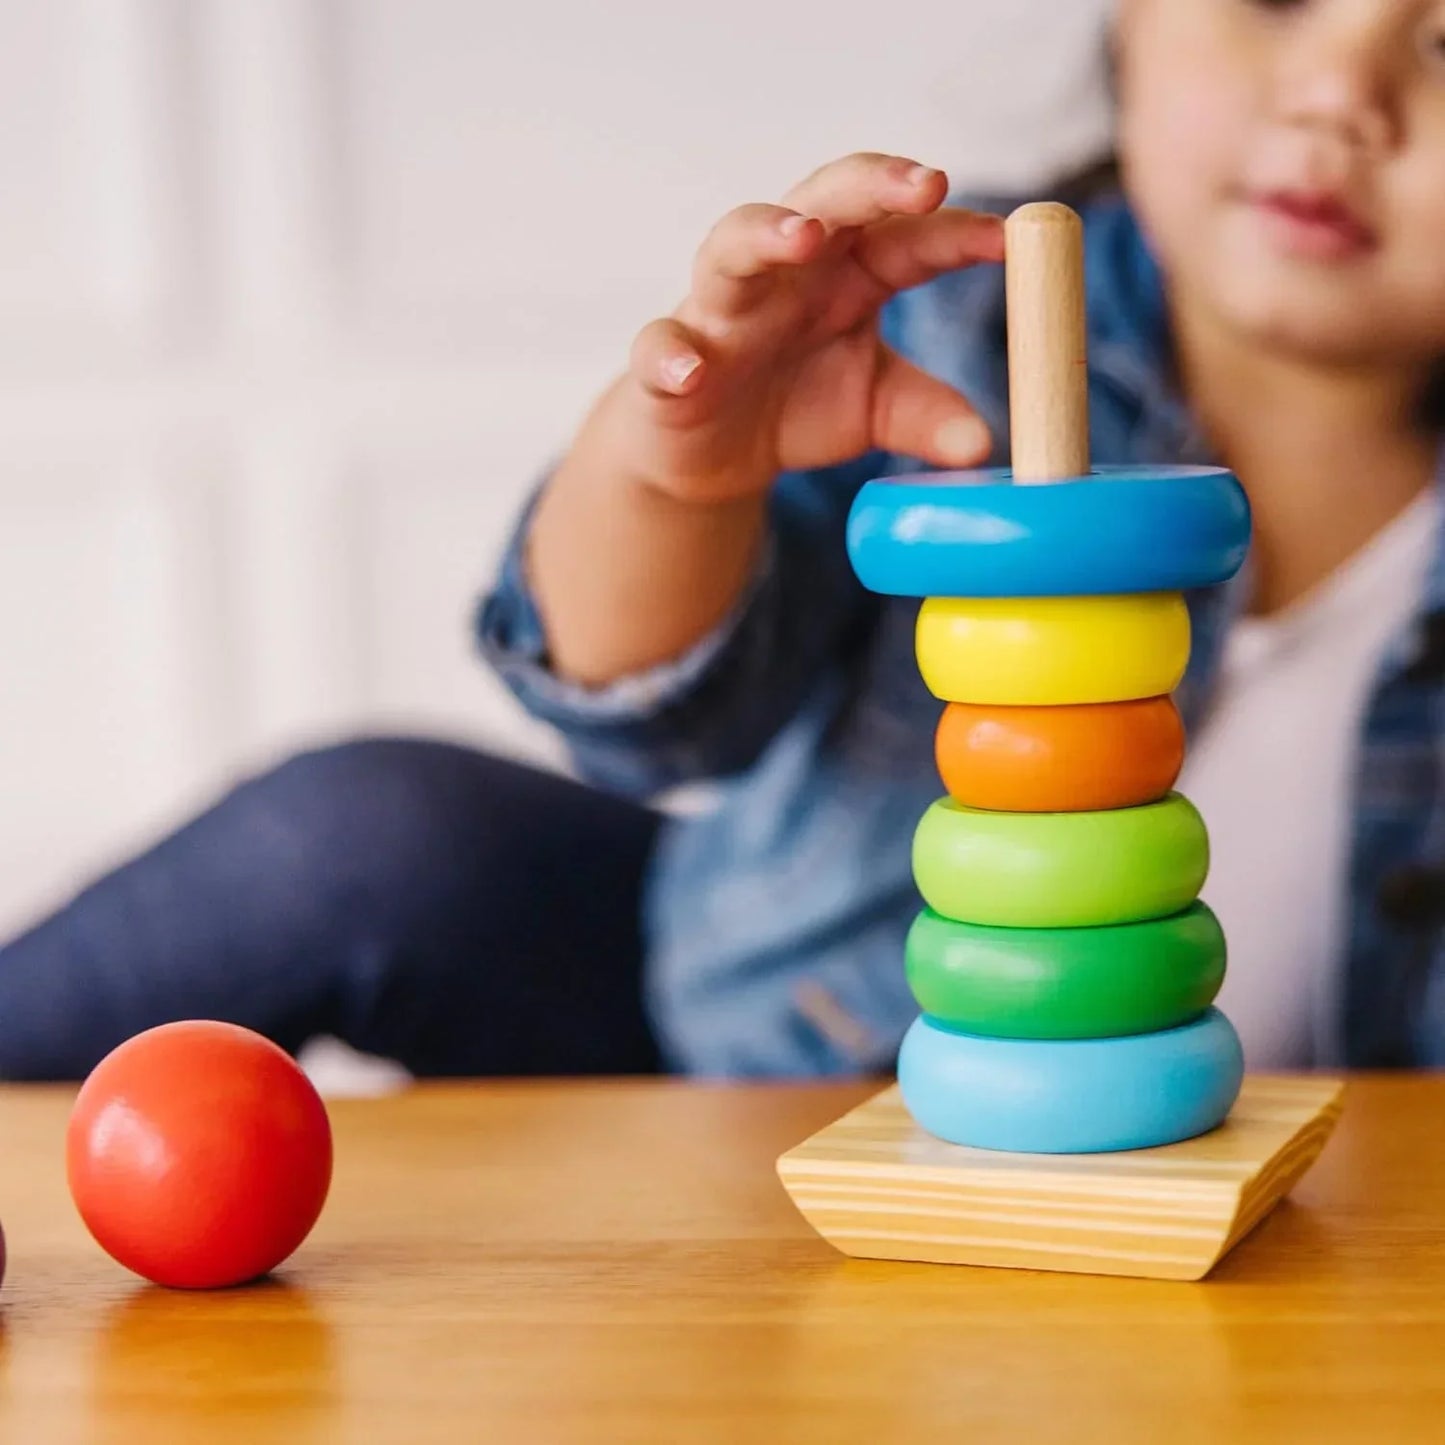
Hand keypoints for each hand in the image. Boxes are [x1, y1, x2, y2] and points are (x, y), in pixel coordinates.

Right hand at [607, 152, 1003, 503]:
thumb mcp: (876, 410)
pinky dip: (673, 354)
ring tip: (804, 238)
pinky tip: (692, 370)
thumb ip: (928, 416)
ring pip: (733, 247)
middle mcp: (785, 276)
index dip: (955, 233)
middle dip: (872, 186)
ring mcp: (721, 311)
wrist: (713, 458)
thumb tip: (984, 445)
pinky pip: (660, 345)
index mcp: (847, 276)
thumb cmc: (799, 406)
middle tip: (926, 184)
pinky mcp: (667, 361)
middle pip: (823, 202)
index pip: (905, 235)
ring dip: (766, 234)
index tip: (1005, 240)